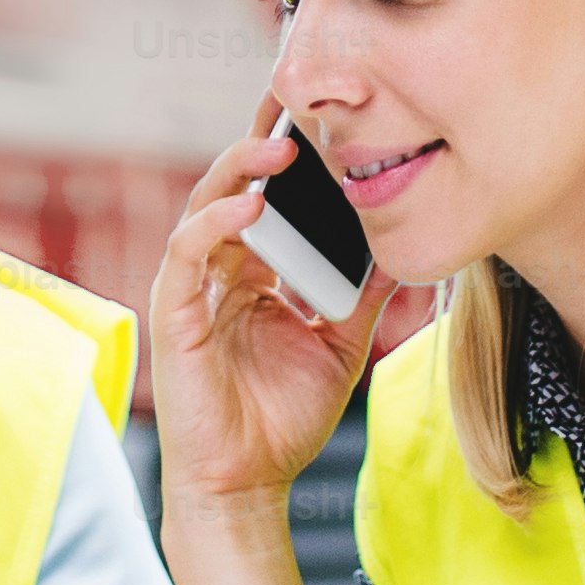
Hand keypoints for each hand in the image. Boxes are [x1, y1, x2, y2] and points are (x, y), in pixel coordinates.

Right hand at [145, 120, 390, 584]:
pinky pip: (189, 253)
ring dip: (242, 170)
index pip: (265, 196)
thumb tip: (408, 246)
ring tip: (282, 147)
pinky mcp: (176, 314)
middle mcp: (218, 271)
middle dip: (262, 140)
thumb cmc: (282, 419)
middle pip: (234, 186)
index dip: (284, 152)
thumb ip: (366, 292)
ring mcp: (193, 289)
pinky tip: (251, 204)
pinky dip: (217, 222)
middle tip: (296, 100)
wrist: (246, 484)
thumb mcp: (341, 342)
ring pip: (207, 205)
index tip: (319, 113)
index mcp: (252, 273)